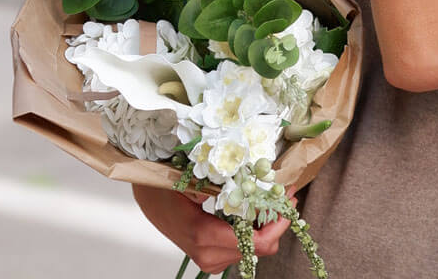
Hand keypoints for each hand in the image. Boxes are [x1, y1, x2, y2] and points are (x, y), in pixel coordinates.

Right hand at [132, 184, 294, 273]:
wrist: (149, 199)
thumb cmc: (168, 186)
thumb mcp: (194, 180)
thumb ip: (223, 186)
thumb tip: (255, 184)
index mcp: (205, 235)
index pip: (256, 243)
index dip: (278, 223)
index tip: (288, 199)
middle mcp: (209, 254)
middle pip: (260, 249)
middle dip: (277, 221)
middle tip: (286, 194)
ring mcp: (210, 259)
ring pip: (253, 249)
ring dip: (267, 224)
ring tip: (273, 196)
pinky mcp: (211, 257)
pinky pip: (243, 247)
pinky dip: (255, 229)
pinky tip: (257, 207)